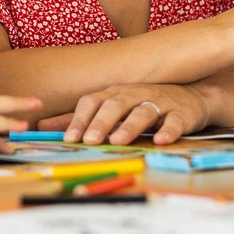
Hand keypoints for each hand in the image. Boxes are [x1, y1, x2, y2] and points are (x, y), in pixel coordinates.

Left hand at [37, 84, 210, 145]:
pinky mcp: (181, 113)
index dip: (79, 119)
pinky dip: (168, 131)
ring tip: (118, 140)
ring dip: (130, 126)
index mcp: (114, 93)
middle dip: (100, 122)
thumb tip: (43, 125)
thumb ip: (79, 117)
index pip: (92, 101)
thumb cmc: (143, 103)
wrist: (190, 96)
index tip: (68, 138)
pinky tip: (160, 141)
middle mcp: (134, 94)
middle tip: (90, 140)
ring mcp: (159, 102)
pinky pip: (174, 121)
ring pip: (143, 111)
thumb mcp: (111, 106)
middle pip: (115, 105)